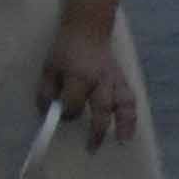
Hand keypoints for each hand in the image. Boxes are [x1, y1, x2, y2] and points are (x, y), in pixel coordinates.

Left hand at [34, 22, 144, 153]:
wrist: (88, 30)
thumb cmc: (65, 50)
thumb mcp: (48, 68)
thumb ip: (47, 91)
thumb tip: (49, 113)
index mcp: (79, 76)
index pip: (73, 103)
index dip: (66, 114)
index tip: (59, 118)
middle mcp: (100, 80)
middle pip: (102, 109)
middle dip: (97, 130)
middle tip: (91, 148)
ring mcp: (114, 80)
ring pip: (123, 104)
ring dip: (124, 123)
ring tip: (122, 141)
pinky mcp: (122, 79)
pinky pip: (130, 98)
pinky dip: (131, 114)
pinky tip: (129, 129)